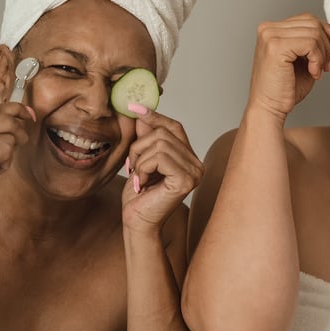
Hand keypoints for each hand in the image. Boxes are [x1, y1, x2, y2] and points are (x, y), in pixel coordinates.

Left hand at [122, 104, 203, 236]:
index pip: (174, 127)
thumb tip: (142, 111)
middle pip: (163, 133)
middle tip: (133, 167)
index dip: (155, 116)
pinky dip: (144, 168)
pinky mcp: (186, 180)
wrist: (137, 222)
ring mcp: (194, 172)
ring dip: (140, 159)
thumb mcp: (139, 158)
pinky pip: (160, 157)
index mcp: (188, 157)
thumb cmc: (139, 195)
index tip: (135, 108)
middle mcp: (196, 164)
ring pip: (159, 143)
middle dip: (139, 146)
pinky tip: (143, 183)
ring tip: (139, 177)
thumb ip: (145, 136)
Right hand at [249, 13, 329, 119]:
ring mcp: (270, 36)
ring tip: (317, 71)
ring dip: (322, 54)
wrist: (270, 108)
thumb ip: (321, 46)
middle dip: (326, 44)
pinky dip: (317, 59)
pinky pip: (310, 43)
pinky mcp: (276, 46)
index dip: (327, 31)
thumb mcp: (309, 62)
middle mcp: (268, 29)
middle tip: (325, 65)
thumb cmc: (286, 89)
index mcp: (273, 29)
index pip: (308, 19)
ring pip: (314, 33)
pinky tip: (313, 72)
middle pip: (312, 23)